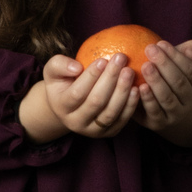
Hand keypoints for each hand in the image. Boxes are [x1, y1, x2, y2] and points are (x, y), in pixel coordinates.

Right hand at [19, 52, 139, 142]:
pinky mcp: (109, 133)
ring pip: (111, 113)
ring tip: (130, 71)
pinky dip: (131, 105)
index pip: (77, 93)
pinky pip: (122, 120)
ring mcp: (93, 131)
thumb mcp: (54, 71)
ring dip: (122, 91)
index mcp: (62, 107)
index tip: (103, 59)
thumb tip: (76, 67)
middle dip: (110, 79)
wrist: (71, 105)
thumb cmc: (63, 82)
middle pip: (96, 102)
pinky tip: (137, 88)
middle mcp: (75, 123)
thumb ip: (59, 65)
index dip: (91, 77)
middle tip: (121, 58)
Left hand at [133, 40, 191, 145]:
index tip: (161, 43)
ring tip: (145, 66)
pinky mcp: (159, 123)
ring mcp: (175, 114)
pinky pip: (154, 112)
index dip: (176, 56)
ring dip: (156, 81)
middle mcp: (189, 101)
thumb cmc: (168, 80)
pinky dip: (148, 100)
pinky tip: (139, 87)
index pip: (190, 69)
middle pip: (179, 83)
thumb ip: (184, 54)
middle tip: (150, 49)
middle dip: (164, 65)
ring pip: (167, 98)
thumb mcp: (177, 66)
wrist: (164, 112)